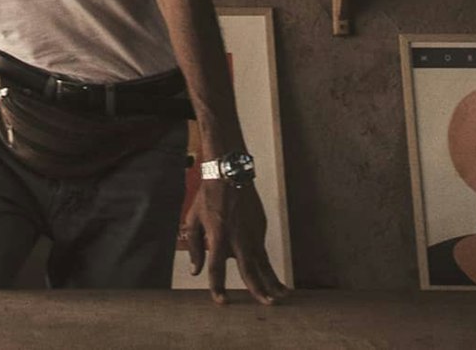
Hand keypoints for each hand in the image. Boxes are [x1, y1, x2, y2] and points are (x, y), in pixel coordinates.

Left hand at [185, 180, 289, 305]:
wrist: (229, 171)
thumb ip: (195, 246)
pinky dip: (266, 264)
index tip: (222, 301)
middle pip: (249, 269)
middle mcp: (238, 237)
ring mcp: (252, 232)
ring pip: (263, 262)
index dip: (218, 287)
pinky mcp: (260, 227)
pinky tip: (272, 278)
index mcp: (218, 235)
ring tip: (282, 296)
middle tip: (267, 304)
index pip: (217, 268)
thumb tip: (195, 271)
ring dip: (272, 280)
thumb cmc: (208, 195)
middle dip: (258, 289)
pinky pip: (262, 249)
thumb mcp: (194, 218)